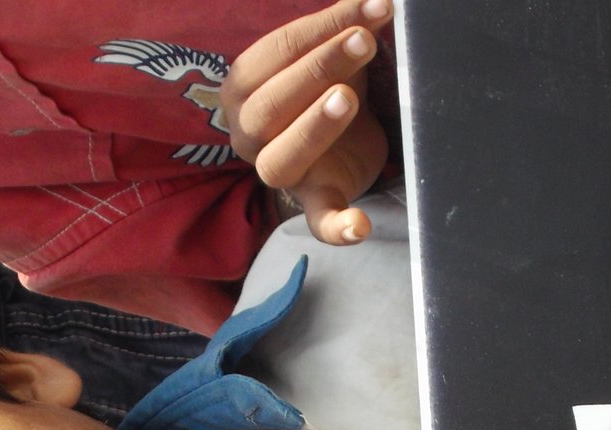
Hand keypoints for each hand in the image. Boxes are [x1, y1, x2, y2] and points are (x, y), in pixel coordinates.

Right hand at [221, 0, 392, 245]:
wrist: (336, 143)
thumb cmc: (324, 89)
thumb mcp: (328, 55)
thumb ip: (341, 28)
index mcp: (244, 89)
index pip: (274, 53)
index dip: (320, 28)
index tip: (366, 9)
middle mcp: (249, 133)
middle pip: (271, 105)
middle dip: (318, 68)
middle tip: (362, 42)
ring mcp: (278, 171)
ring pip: (282, 158)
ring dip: (315, 125)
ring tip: (350, 97)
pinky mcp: (313, 200)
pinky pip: (319, 221)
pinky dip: (338, 226)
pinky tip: (359, 226)